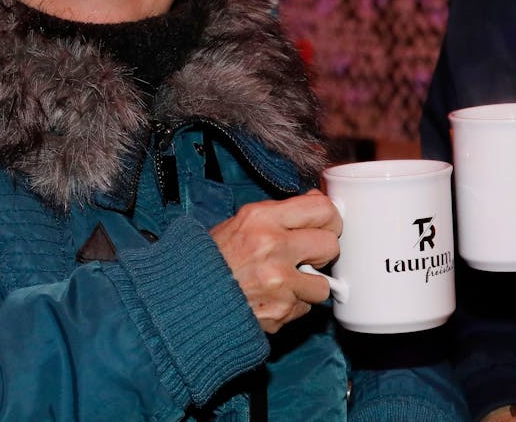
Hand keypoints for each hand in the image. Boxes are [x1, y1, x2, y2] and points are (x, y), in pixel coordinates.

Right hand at [210, 190, 341, 332]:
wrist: (185, 300)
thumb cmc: (211, 260)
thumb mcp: (240, 222)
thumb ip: (279, 214)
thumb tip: (315, 204)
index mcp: (262, 219)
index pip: (322, 210)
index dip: (330, 218)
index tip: (327, 225)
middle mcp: (273, 248)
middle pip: (330, 245)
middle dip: (322, 252)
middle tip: (308, 256)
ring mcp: (278, 283)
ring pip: (322, 285)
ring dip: (308, 286)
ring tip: (285, 281)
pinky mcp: (279, 311)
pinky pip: (303, 309)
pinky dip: (291, 306)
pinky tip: (270, 299)